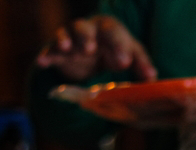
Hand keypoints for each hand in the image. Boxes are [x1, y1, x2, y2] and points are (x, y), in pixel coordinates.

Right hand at [35, 15, 156, 81]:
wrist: (93, 54)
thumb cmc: (116, 51)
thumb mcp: (131, 56)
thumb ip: (142, 64)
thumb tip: (152, 76)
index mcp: (109, 29)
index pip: (114, 32)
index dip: (119, 45)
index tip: (125, 62)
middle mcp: (89, 30)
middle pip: (85, 27)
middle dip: (87, 36)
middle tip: (90, 49)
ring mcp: (72, 39)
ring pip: (66, 33)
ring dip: (66, 39)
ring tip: (67, 49)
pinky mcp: (59, 52)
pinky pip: (50, 50)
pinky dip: (46, 54)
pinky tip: (43, 62)